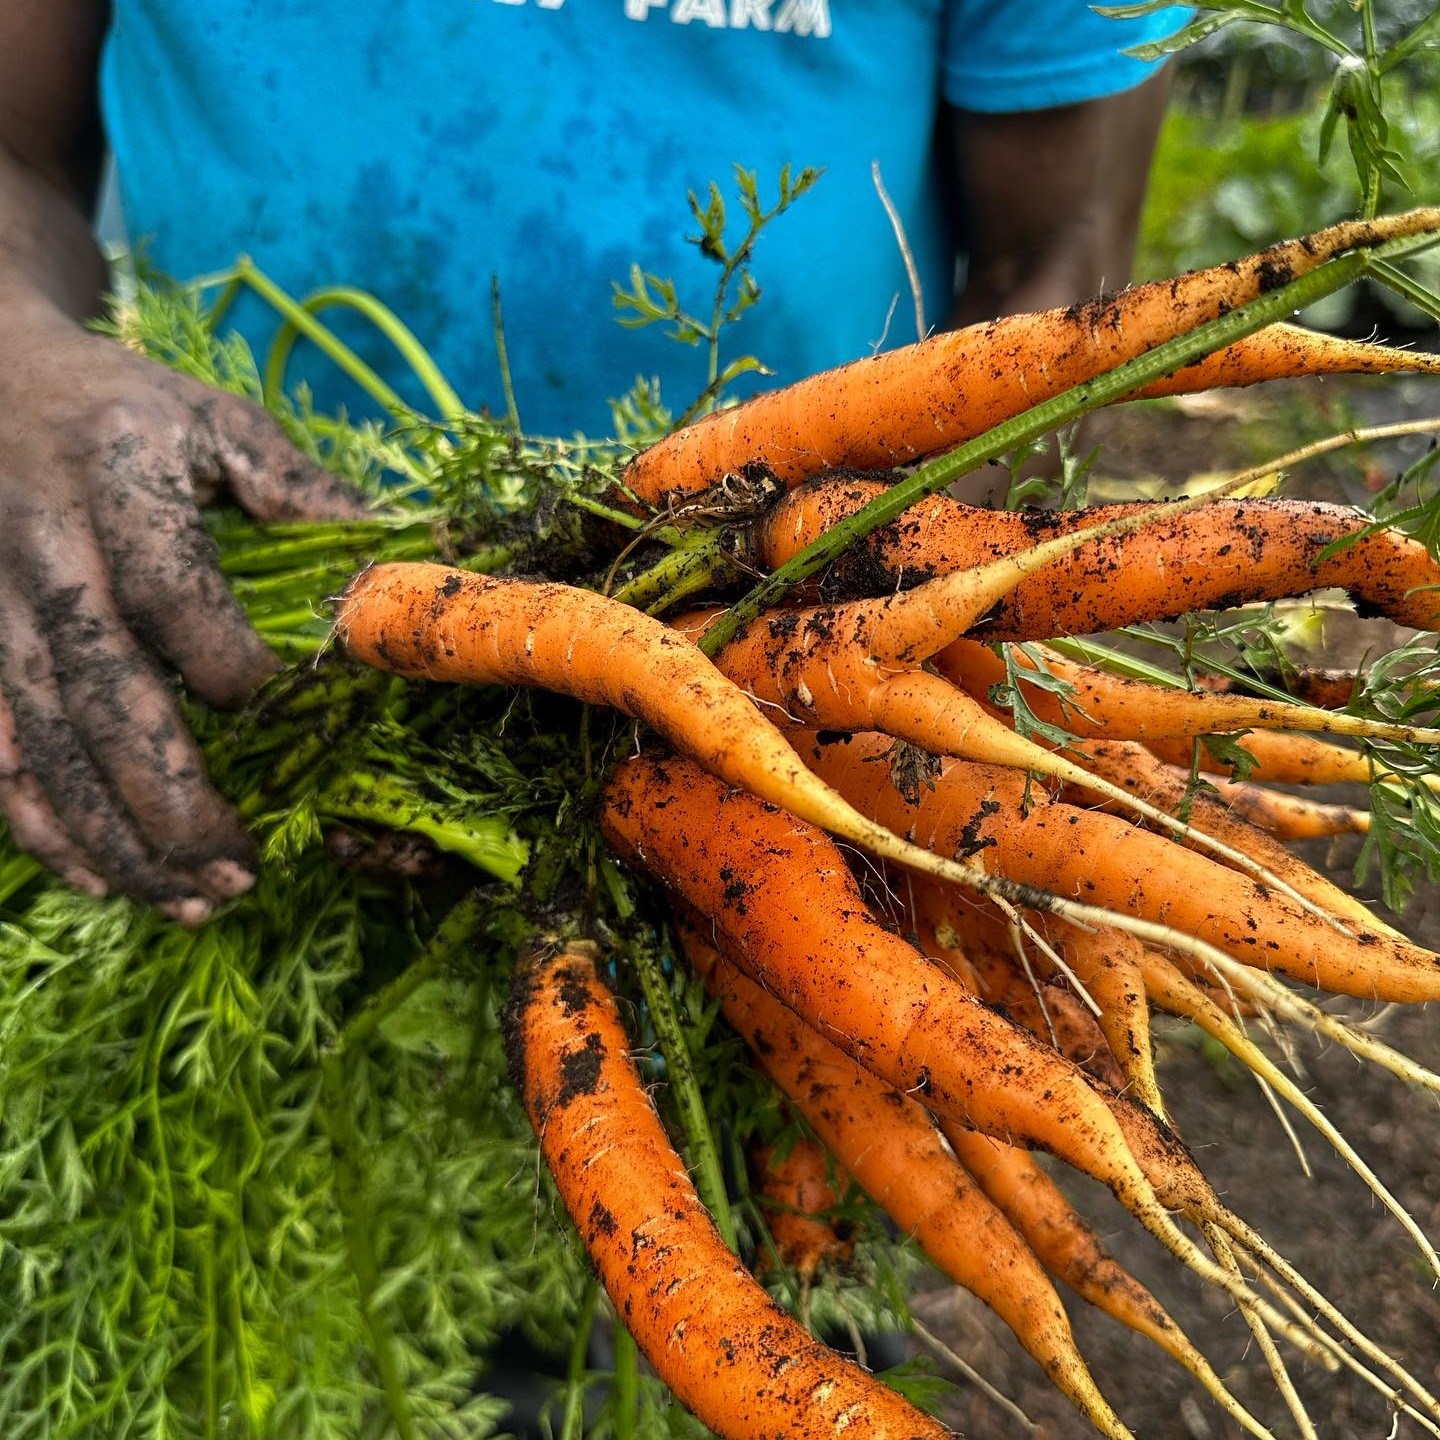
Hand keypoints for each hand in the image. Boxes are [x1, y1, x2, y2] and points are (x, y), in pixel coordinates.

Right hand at [0, 303, 368, 918]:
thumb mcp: (211, 422)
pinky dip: (44, 831)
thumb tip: (399, 560)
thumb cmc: (124, 412)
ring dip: (116, 838)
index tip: (294, 715)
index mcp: (116, 485)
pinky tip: (106, 884)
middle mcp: (44, 557)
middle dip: (170, 795)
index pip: (171, 594)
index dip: (231, 666)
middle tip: (241, 870)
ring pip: (43, 747)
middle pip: (100, 696)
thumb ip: (297, 488)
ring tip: (194, 901)